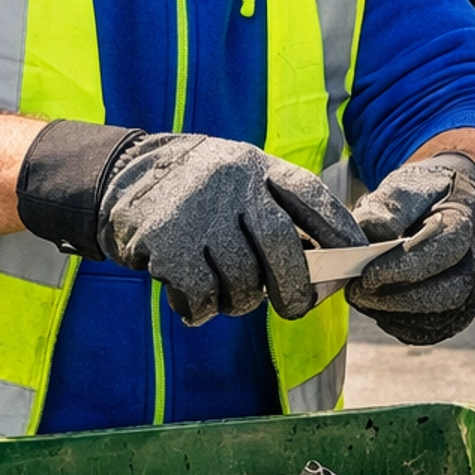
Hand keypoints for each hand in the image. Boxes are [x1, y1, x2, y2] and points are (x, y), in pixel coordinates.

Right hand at [96, 135, 366, 325]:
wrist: (119, 177)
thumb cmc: (200, 193)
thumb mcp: (243, 181)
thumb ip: (281, 212)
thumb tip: (333, 267)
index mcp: (258, 166)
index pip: (312, 198)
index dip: (342, 235)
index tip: (354, 264)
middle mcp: (232, 182)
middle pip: (283, 246)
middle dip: (297, 288)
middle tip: (296, 307)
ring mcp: (198, 211)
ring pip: (242, 280)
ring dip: (239, 300)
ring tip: (223, 291)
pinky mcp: (166, 242)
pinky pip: (202, 295)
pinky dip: (201, 308)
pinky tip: (191, 298)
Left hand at [345, 157, 474, 345]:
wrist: (460, 209)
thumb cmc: (432, 197)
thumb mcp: (413, 184)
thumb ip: (391, 204)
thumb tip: (371, 231)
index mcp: (467, 224)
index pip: (442, 252)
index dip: (402, 267)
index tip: (366, 273)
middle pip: (445, 293)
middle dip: (395, 298)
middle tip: (357, 292)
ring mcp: (473, 293)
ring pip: (437, 319)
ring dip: (393, 313)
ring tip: (362, 297)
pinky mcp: (459, 314)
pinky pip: (429, 331)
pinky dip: (399, 324)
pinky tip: (378, 307)